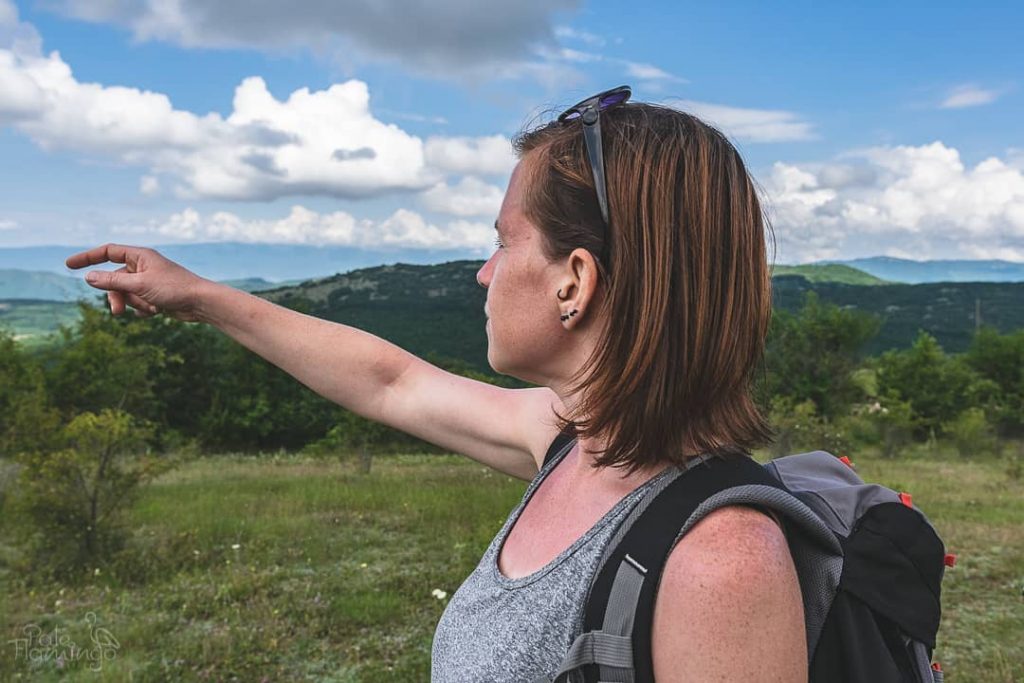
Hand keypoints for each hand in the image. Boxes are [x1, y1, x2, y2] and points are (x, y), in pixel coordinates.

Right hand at [65, 243, 211, 321]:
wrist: (200, 303)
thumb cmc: (174, 288)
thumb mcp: (139, 285)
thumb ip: (112, 281)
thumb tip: (88, 277)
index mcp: (140, 256)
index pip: (107, 252)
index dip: (88, 258)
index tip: (69, 265)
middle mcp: (143, 266)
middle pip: (114, 280)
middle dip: (116, 296)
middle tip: (118, 311)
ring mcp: (148, 281)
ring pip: (125, 294)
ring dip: (133, 304)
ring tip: (150, 308)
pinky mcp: (154, 295)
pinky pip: (137, 303)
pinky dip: (143, 309)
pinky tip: (158, 311)